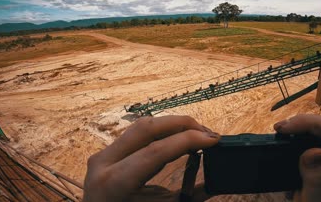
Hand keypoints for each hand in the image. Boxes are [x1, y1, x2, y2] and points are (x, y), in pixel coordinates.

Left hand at [83, 115, 219, 201]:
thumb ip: (189, 196)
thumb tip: (217, 182)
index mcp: (114, 182)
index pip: (156, 151)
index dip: (188, 140)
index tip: (214, 139)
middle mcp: (103, 162)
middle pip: (147, 127)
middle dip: (182, 124)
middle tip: (208, 133)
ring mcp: (103, 155)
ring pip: (142, 126)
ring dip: (172, 125)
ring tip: (197, 134)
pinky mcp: (107, 154)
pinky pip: (136, 134)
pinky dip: (161, 133)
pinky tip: (179, 138)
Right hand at [274, 114, 320, 201]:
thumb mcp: (319, 200)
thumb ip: (319, 180)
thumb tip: (313, 152)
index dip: (310, 123)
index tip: (286, 129)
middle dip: (303, 122)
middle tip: (279, 129)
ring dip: (301, 125)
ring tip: (281, 131)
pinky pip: (316, 136)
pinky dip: (300, 133)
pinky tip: (287, 137)